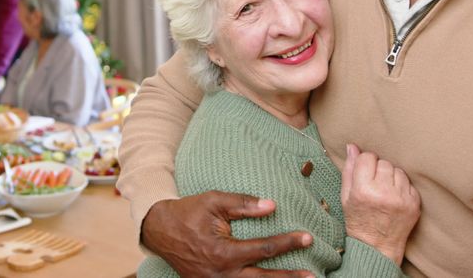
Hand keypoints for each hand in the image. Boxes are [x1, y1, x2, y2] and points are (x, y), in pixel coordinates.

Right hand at [141, 191, 313, 277]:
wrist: (160, 230)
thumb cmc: (188, 212)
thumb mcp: (214, 201)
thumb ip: (243, 204)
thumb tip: (272, 206)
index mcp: (222, 253)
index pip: (263, 250)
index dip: (287, 243)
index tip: (307, 237)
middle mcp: (221, 275)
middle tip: (313, 276)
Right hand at [340, 144, 419, 264]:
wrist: (377, 247)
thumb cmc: (358, 220)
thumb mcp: (346, 196)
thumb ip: (349, 170)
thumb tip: (352, 146)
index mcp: (364, 190)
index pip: (368, 158)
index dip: (365, 163)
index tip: (365, 172)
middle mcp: (384, 193)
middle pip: (384, 163)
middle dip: (379, 170)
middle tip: (374, 183)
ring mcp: (401, 199)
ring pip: (398, 170)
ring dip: (391, 177)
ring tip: (385, 190)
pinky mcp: (414, 204)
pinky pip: (409, 183)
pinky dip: (402, 187)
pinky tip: (394, 197)